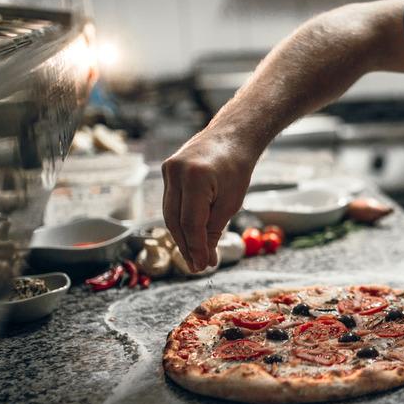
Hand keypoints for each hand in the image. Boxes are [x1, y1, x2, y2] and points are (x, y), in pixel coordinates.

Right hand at [161, 130, 254, 271]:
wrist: (233, 137)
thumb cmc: (237, 168)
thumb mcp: (231, 203)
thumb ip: (214, 230)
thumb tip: (204, 258)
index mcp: (195, 178)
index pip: (191, 223)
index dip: (195, 248)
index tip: (202, 266)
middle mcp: (176, 172)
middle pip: (174, 220)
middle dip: (185, 246)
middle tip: (197, 266)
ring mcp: (168, 170)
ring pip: (169, 213)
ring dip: (181, 236)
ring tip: (194, 255)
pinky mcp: (167, 170)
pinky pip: (171, 201)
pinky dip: (179, 219)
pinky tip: (189, 235)